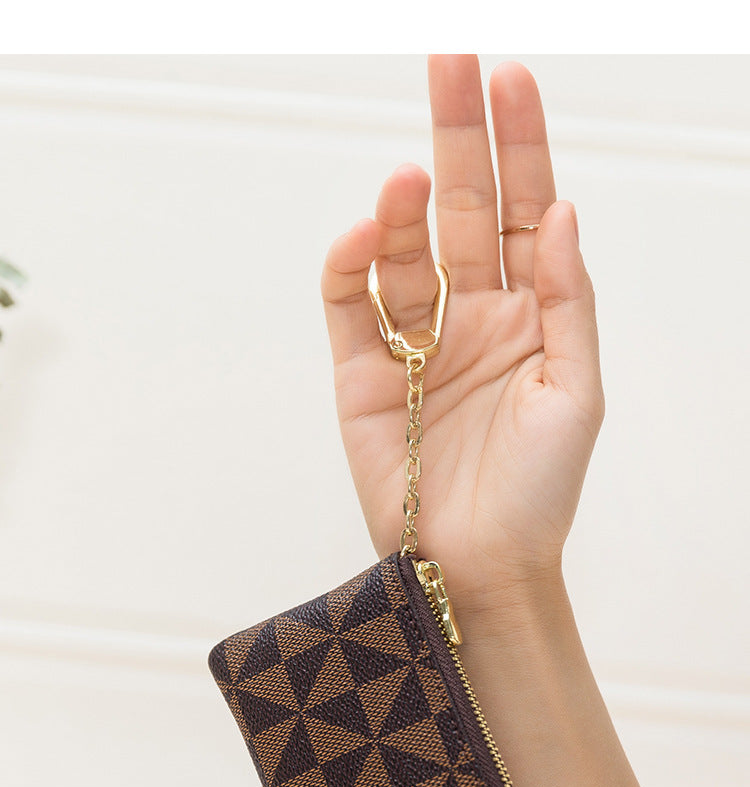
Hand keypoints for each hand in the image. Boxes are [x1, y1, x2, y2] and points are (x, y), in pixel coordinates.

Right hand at [321, 55, 603, 628]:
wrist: (478, 566)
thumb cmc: (540, 491)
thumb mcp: (578, 394)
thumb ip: (568, 302)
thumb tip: (563, 215)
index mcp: (529, 316)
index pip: (526, 213)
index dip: (520, 146)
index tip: (510, 78)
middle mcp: (472, 317)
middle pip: (462, 209)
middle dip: (457, 137)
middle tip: (450, 60)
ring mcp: (415, 343)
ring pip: (402, 252)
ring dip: (401, 211)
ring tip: (404, 183)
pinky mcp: (362, 376)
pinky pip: (350, 307)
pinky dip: (350, 268)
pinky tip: (362, 242)